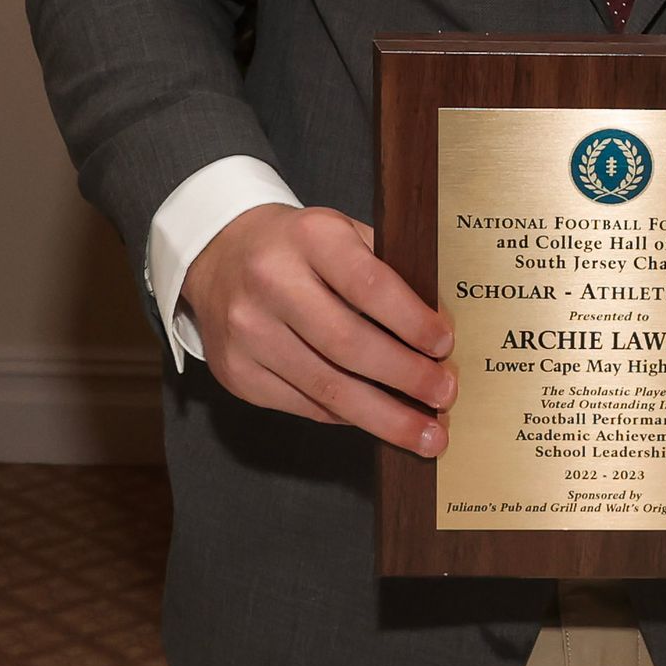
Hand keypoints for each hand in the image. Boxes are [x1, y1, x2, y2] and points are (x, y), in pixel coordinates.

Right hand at [181, 204, 454, 454]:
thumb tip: (439, 329)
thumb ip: (386, 269)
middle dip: (406, 377)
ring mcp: (248, 332)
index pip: (370, 285)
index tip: (445, 345)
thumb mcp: (341, 232)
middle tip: (444, 395)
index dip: (412, 322)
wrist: (221, 255)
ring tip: (426, 433)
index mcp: (310, 238)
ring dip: (384, 417)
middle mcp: (271, 283)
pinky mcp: (237, 373)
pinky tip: (378, 422)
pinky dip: (348, 417)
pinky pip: (306, 406)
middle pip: (349, 345)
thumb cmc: (299, 247)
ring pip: (328, 388)